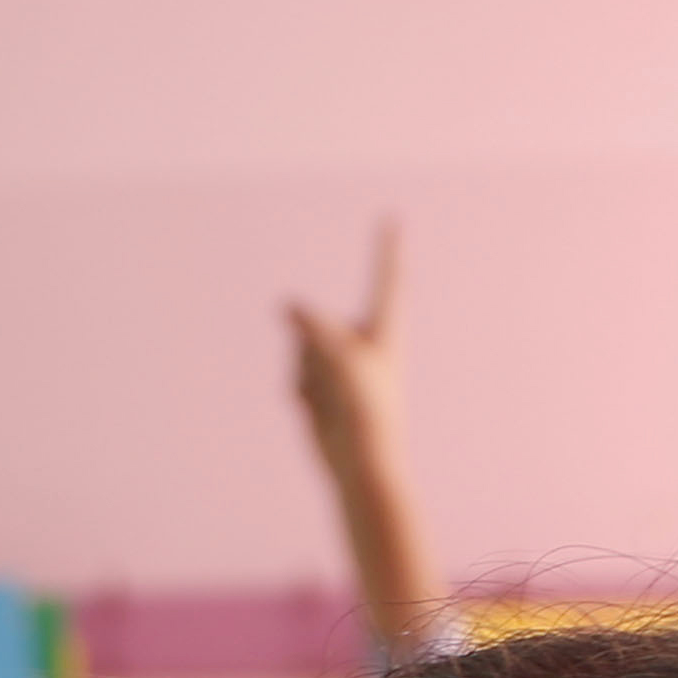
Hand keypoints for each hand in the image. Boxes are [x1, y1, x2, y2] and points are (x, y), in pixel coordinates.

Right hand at [286, 217, 405, 482]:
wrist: (359, 460)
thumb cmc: (364, 408)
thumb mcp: (339, 356)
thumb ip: (312, 323)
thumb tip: (285, 303)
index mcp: (384, 330)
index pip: (386, 278)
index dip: (387, 247)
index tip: (392, 217)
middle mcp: (360, 341)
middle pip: (322, 323)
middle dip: (317, 346)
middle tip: (338, 378)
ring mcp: (336, 364)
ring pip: (301, 348)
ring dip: (307, 374)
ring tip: (331, 400)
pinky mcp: (317, 385)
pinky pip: (294, 375)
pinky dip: (300, 393)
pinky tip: (317, 411)